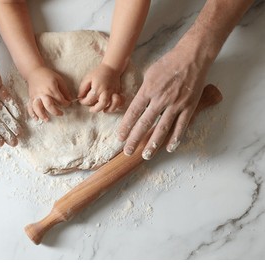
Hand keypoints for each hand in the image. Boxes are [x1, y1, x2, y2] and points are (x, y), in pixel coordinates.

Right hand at [26, 66, 70, 121]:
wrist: (34, 71)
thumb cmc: (48, 75)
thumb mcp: (59, 80)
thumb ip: (65, 90)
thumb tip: (70, 99)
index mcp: (51, 89)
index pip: (60, 100)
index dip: (66, 104)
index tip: (67, 104)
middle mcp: (43, 93)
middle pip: (49, 106)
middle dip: (56, 112)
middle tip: (61, 114)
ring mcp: (36, 96)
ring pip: (38, 108)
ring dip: (42, 115)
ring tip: (47, 119)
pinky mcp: (31, 97)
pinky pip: (30, 107)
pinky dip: (32, 113)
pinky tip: (36, 119)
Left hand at [78, 63, 122, 112]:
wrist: (111, 67)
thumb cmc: (98, 73)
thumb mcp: (87, 78)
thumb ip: (82, 88)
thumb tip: (80, 97)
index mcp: (97, 88)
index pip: (89, 100)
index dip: (83, 102)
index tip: (82, 100)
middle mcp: (106, 92)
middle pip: (102, 105)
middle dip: (95, 109)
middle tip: (91, 109)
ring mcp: (113, 93)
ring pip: (113, 105)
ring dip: (108, 109)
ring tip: (104, 110)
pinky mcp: (118, 93)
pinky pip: (121, 102)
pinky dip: (118, 106)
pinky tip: (112, 106)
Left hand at [118, 43, 208, 158]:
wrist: (192, 57)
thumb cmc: (169, 63)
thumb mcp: (149, 74)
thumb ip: (143, 91)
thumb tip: (138, 104)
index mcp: (148, 90)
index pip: (133, 112)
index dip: (126, 126)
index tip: (120, 137)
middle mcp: (160, 99)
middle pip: (145, 124)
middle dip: (134, 139)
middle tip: (127, 151)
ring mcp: (176, 104)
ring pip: (162, 129)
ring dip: (153, 144)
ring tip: (146, 155)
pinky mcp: (189, 107)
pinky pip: (181, 126)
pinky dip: (175, 138)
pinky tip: (169, 148)